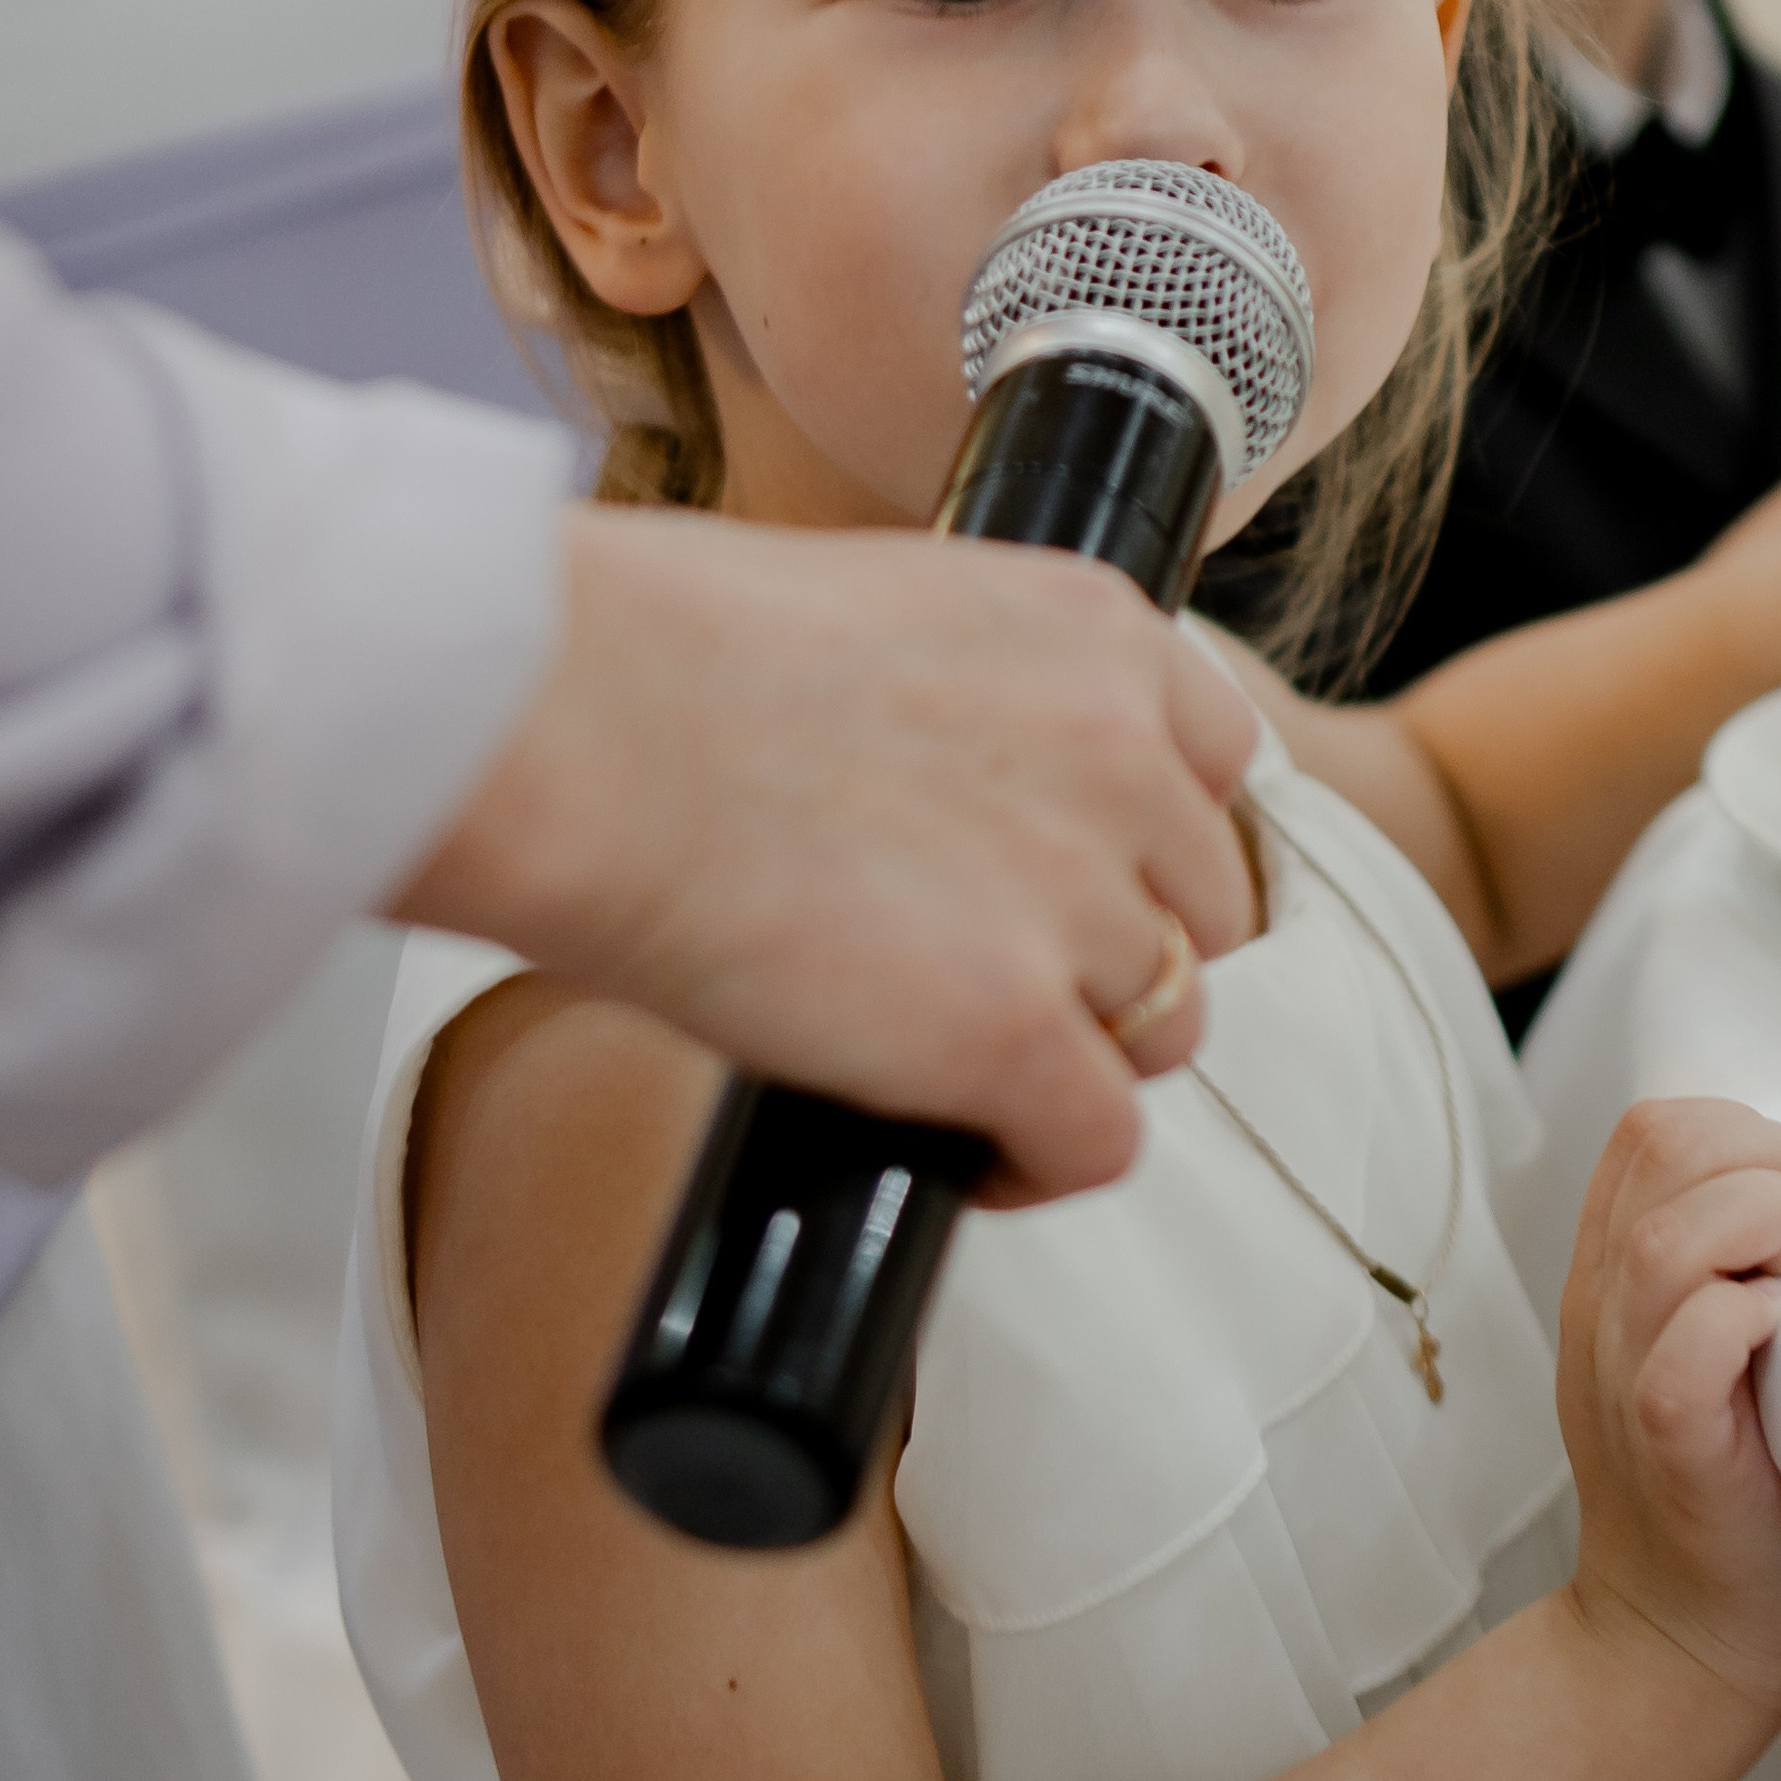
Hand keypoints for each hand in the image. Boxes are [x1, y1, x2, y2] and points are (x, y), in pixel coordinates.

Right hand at [394, 516, 1258, 1201]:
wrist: (566, 725)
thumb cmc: (643, 660)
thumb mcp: (872, 617)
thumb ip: (964, 704)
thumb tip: (949, 802)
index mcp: (1093, 629)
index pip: (1213, 758)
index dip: (1146, 840)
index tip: (1074, 877)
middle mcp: (1122, 755)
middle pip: (1200, 909)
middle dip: (1112, 952)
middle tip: (993, 979)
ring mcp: (1078, 899)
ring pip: (1163, 1028)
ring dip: (1077, 1056)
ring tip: (963, 1069)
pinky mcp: (1015, 1031)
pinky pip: (1099, 1140)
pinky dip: (1040, 1163)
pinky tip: (969, 1153)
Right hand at [1558, 1098, 1780, 1717]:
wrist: (1682, 1643)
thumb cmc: (1737, 1496)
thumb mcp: (1708, 1356)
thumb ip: (1731, 1272)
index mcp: (1615, 1278)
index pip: (1654, 1127)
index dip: (1742, 1132)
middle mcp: (1606, 1314)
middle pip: (1661, 1146)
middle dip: (1767, 1165)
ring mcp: (1622, 1378)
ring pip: (1667, 1243)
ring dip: (1764, 1237)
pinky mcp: (1666, 1450)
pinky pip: (1682, 1355)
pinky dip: (1741, 1327)